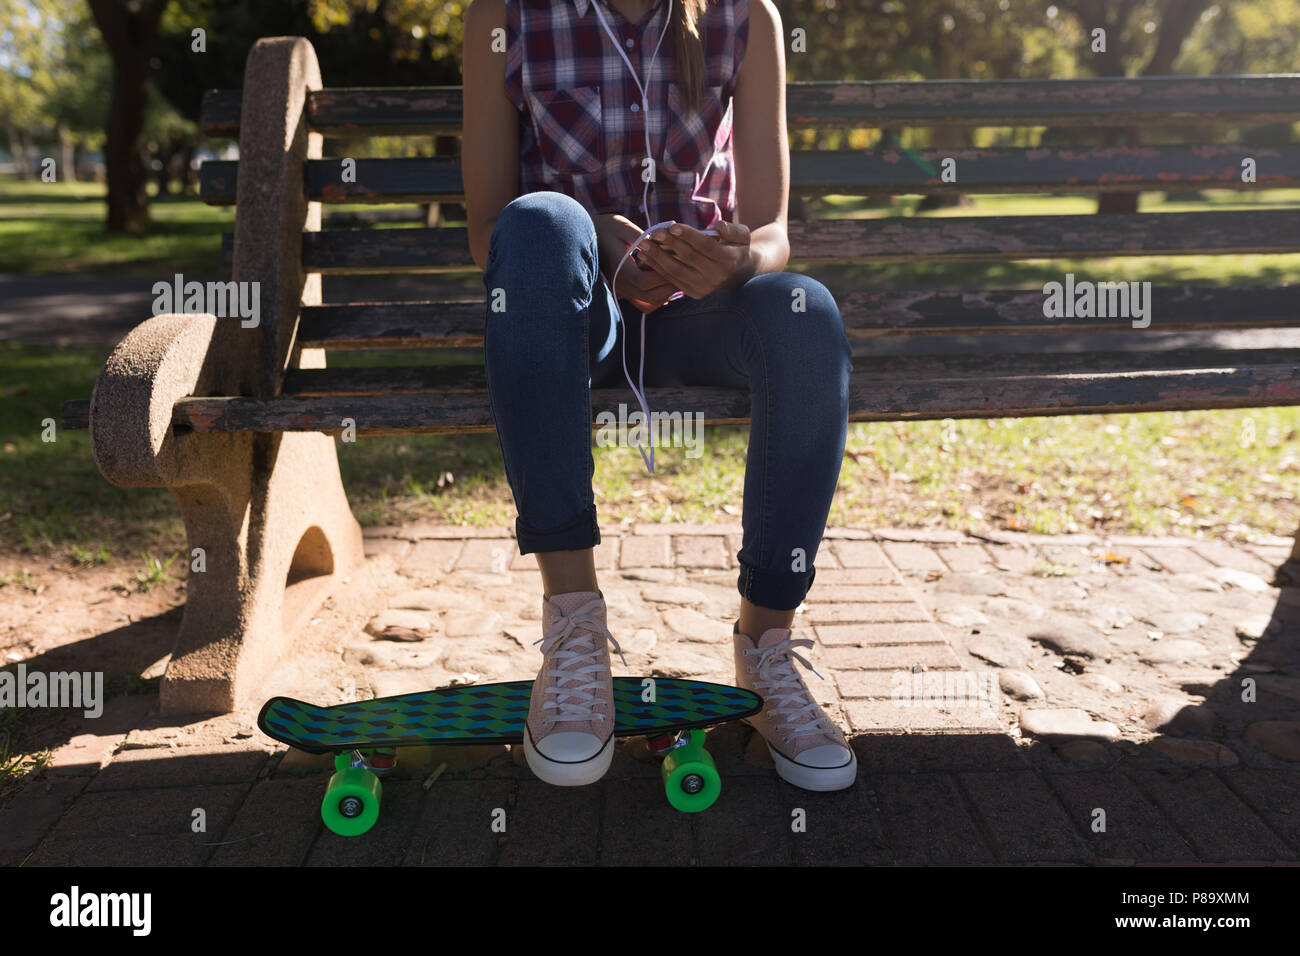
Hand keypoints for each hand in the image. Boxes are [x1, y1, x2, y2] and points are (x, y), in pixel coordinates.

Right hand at [593, 213, 680, 312]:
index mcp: (618, 267)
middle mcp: (619, 282)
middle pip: (648, 296)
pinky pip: (643, 299)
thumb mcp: (623, 226)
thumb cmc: (606, 227)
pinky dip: (656, 293)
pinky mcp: (623, 289)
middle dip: (668, 287)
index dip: (662, 276)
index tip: (677, 265)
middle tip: (685, 275)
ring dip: (664, 292)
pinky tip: (665, 281)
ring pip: (647, 301)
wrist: (587, 236)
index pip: (644, 281)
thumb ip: (642, 236)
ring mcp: (620, 288)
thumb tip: (663, 242)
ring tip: (678, 278)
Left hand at [634, 220, 753, 299]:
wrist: (740, 275)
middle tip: (653, 233)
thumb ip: (733, 230)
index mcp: (729, 260)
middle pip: (688, 258)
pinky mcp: (694, 293)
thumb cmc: (737, 248)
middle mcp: (716, 277)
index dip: (689, 236)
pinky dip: (657, 268)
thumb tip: (719, 226)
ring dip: (657, 258)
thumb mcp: (743, 236)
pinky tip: (645, 257)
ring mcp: (704, 288)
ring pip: (677, 271)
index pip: (706, 246)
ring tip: (643, 244)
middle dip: (669, 244)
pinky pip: (672, 280)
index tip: (672, 226)